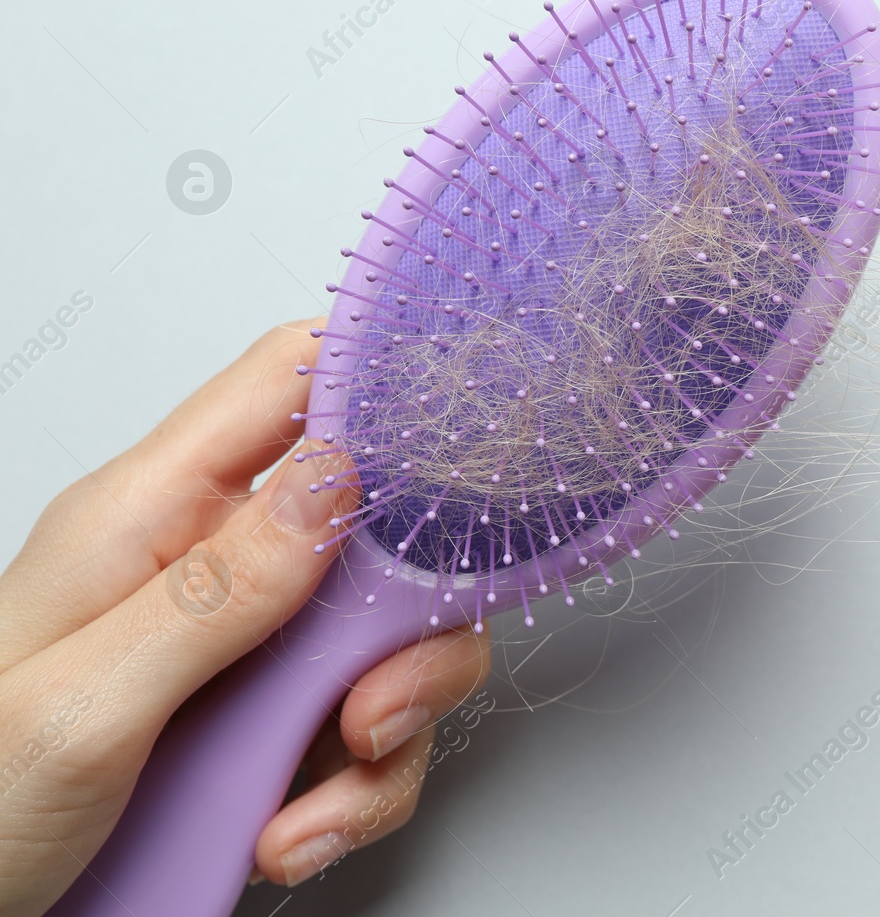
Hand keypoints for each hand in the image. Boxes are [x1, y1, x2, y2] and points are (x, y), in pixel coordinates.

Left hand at [0, 321, 490, 915]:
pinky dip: (354, 794)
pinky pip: (367, 734)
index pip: (286, 383)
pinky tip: (289, 833)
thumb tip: (336, 479)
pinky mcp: (269, 722)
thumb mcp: (79, 705)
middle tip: (372, 705)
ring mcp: (249, 647)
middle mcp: (212, 566)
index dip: (382, 378)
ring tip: (317, 803)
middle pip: (379, 533)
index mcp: (150, 514)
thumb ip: (216, 591)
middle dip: (409, 627)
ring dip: (388, 730)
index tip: (468, 426)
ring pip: (390, 644)